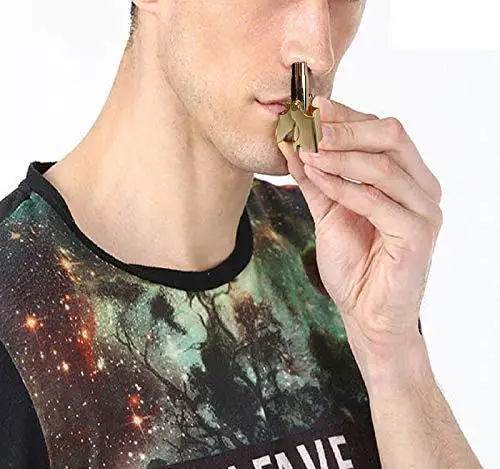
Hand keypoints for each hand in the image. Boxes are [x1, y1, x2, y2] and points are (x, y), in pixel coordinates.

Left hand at [278, 96, 442, 365]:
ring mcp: (424, 212)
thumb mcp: (328, 213)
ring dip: (341, 155)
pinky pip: (378, 202)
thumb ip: (315, 180)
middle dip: (346, 128)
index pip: (382, 132)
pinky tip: (318, 177)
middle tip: (311, 122)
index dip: (347, 117)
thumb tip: (293, 143)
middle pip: (391, 137)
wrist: (366, 314)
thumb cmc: (354, 265)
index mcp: (406, 179)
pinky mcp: (417, 236)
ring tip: (307, 149)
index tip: (312, 106)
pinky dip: (345, 187)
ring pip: (384, 166)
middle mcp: (422, 189)